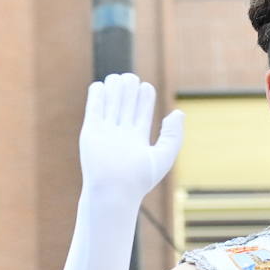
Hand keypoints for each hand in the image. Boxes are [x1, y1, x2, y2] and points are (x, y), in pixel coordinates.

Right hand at [79, 73, 183, 203]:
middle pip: (126, 100)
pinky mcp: (91, 130)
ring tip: (117, 80)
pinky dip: (97, 94)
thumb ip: (174, 135)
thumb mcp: (164, 156)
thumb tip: (178, 112)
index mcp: (138, 136)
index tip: (147, 89)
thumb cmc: (139, 179)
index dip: (145, 94)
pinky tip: (102, 86)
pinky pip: (94, 107)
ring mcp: (106, 130)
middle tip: (130, 79)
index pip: (142, 108)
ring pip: (110, 101)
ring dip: (114, 87)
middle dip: (129, 87)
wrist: (114, 191)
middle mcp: (122, 131)